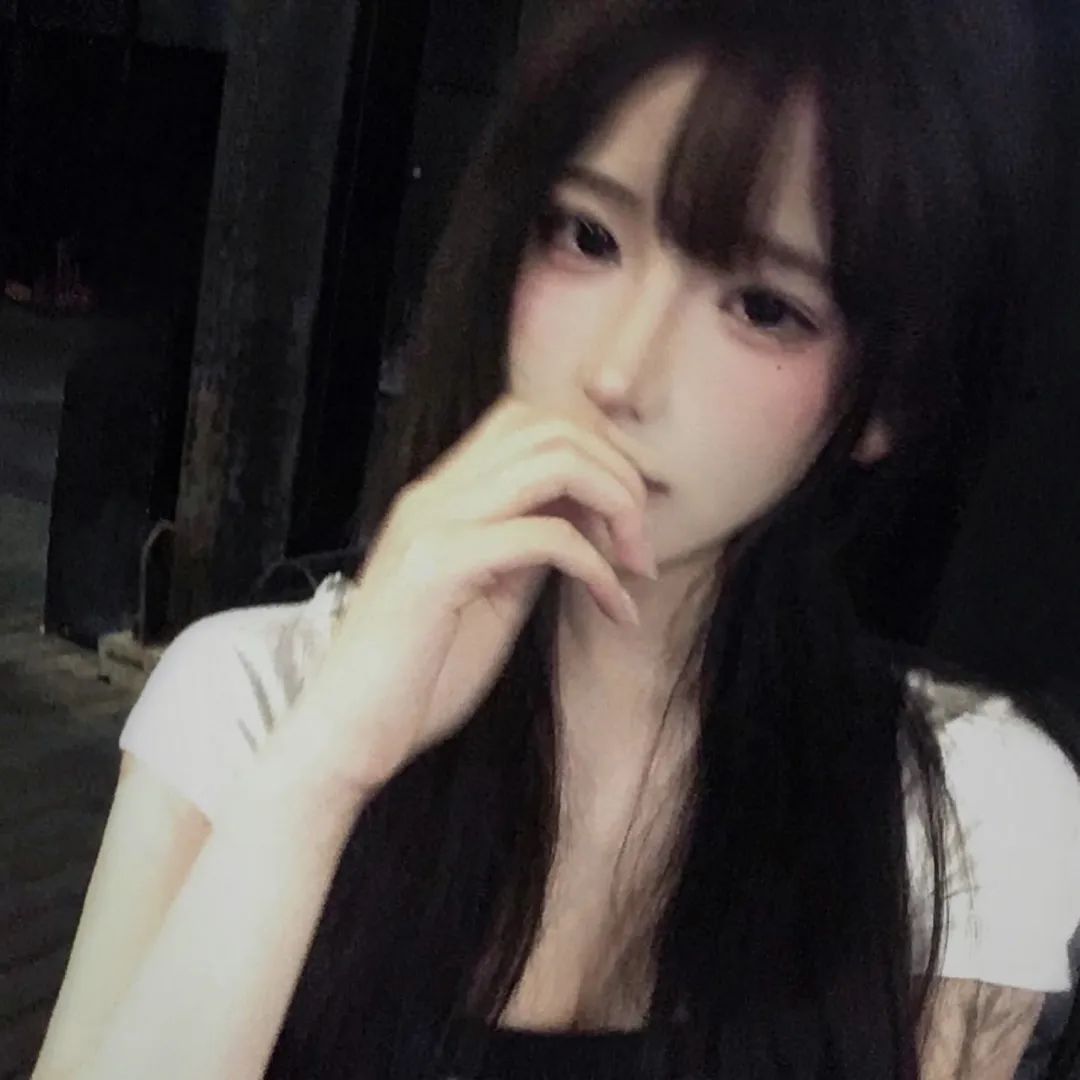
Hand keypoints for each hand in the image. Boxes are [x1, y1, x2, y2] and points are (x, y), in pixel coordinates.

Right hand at [271, 393, 658, 802]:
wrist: (346, 734)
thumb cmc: (416, 678)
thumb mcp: (489, 600)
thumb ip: (526, 552)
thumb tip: (583, 523)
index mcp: (443, 497)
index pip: (528, 422)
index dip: (595, 456)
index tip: (626, 521)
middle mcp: (435, 494)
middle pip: (551, 427)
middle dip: (618, 476)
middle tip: (641, 545)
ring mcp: (433, 524)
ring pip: (553, 462)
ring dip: (616, 507)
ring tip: (635, 566)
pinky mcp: (438, 567)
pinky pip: (544, 537)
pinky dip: (596, 568)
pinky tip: (614, 608)